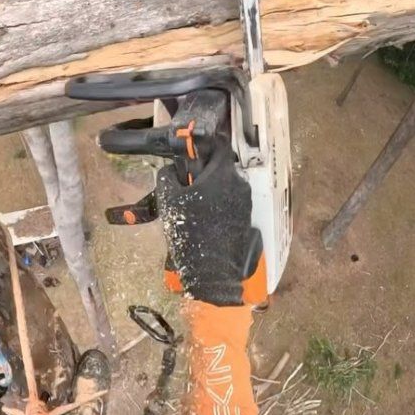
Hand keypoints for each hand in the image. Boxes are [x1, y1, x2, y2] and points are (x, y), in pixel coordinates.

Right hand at [156, 140, 261, 305]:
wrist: (211, 270)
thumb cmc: (190, 231)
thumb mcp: (168, 200)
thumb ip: (168, 176)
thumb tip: (172, 169)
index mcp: (222, 173)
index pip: (218, 144)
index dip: (203, 145)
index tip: (190, 154)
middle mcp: (239, 183)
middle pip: (220, 166)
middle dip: (204, 172)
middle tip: (186, 187)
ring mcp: (245, 202)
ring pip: (225, 185)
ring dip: (211, 189)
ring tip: (194, 207)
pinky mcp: (246, 218)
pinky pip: (230, 201)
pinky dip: (218, 204)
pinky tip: (204, 219)